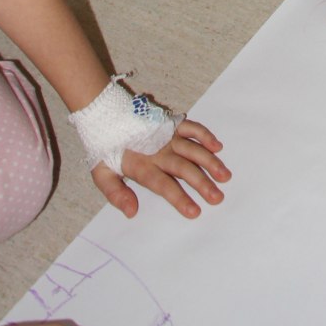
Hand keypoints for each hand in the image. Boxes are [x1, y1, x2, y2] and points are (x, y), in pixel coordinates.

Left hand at [91, 119, 229, 218]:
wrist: (103, 113)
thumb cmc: (104, 146)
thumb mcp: (101, 174)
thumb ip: (116, 194)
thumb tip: (132, 212)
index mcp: (141, 166)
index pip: (164, 185)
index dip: (180, 199)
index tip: (195, 212)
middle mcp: (158, 151)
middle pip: (184, 168)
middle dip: (202, 184)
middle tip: (218, 198)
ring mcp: (166, 135)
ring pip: (193, 149)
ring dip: (210, 162)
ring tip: (225, 175)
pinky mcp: (170, 123)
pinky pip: (191, 128)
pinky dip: (205, 135)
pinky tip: (218, 146)